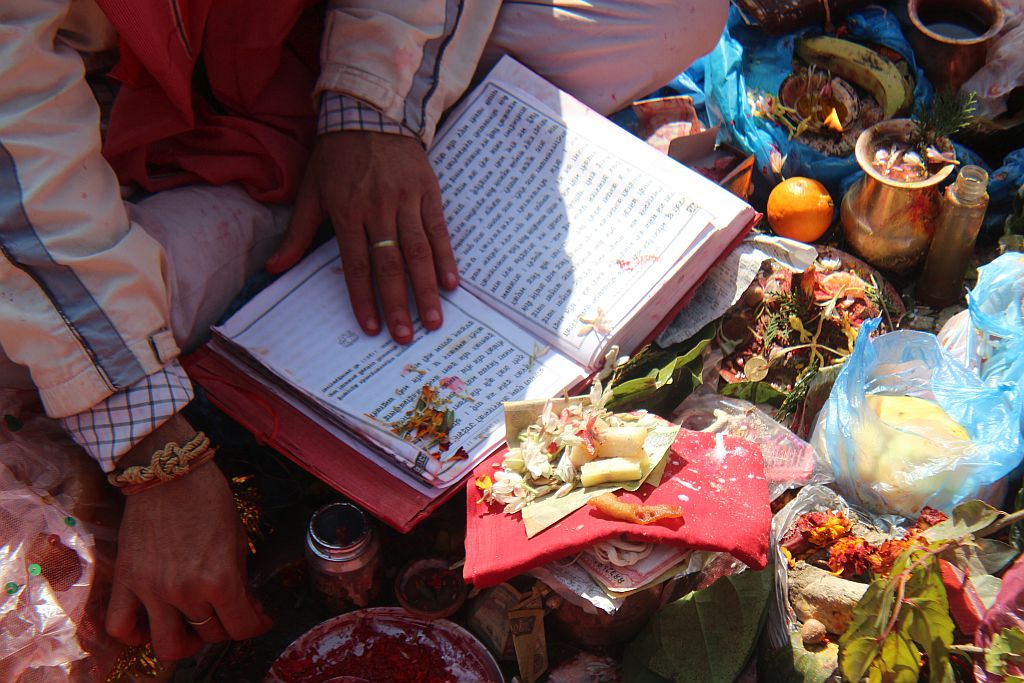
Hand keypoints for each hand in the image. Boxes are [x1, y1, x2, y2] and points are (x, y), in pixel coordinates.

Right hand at [105, 417, 269, 660]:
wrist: (167, 472)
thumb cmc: (208, 497)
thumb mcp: (237, 536)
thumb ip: (239, 575)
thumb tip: (244, 603)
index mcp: (220, 578)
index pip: (241, 626)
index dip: (255, 625)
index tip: (258, 619)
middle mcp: (185, 591)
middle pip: (210, 635)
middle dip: (225, 627)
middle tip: (228, 612)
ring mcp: (152, 590)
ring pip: (168, 645)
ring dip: (185, 642)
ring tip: (191, 628)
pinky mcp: (127, 581)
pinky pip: (121, 627)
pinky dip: (135, 633)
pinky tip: (150, 623)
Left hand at [266, 131, 458, 343]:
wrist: (370, 112)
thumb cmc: (336, 155)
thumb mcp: (310, 191)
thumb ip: (296, 233)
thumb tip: (273, 268)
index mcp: (347, 211)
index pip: (356, 264)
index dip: (363, 298)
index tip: (372, 328)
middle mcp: (378, 208)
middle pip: (390, 264)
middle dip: (398, 304)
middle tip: (406, 337)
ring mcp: (406, 200)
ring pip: (418, 251)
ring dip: (427, 289)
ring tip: (434, 320)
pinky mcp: (428, 192)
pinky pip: (438, 231)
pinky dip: (445, 258)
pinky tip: (451, 284)